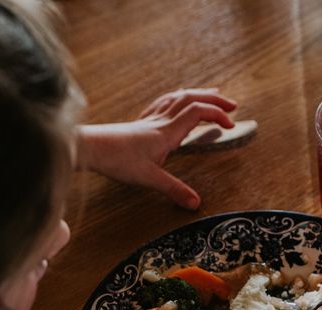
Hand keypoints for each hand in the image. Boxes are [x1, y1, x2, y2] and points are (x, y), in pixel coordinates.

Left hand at [79, 88, 236, 208]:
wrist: (89, 148)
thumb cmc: (116, 160)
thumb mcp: (149, 179)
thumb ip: (174, 190)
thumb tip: (196, 203)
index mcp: (167, 132)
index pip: (198, 112)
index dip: (218, 114)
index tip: (231, 126)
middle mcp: (160, 121)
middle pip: (192, 98)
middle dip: (214, 99)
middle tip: (232, 104)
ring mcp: (149, 120)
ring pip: (178, 97)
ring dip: (197, 94)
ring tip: (210, 94)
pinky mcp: (140, 123)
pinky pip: (162, 103)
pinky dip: (176, 99)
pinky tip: (175, 101)